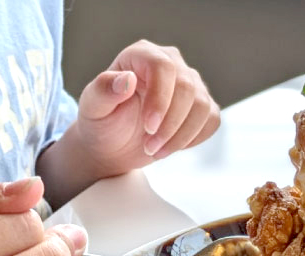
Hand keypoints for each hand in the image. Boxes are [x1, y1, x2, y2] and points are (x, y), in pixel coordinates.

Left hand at [37, 41, 220, 208]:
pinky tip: (171, 145)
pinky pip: (211, 121)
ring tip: (156, 150)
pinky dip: (193, 139)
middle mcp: (170, 63)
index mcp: (142, 55)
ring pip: (202, 107)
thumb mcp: (93, 108)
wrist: (114, 144)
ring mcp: (190, 84)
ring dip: (181, 136)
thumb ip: (103, 90)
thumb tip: (127, 79)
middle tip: (150, 147)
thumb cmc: (102, 122)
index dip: (160, 98)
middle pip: (186, 88)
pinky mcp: (202, 105)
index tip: (149, 126)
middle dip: (170, 124)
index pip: (162, 67)